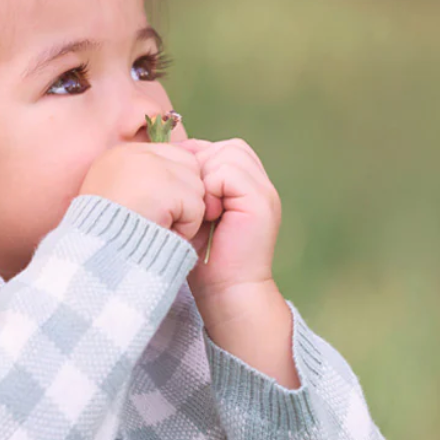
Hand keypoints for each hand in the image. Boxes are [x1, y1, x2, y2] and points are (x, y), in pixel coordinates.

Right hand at [79, 140, 205, 239]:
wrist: (94, 256)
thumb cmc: (108, 239)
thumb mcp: (119, 201)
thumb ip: (146, 183)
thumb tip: (188, 167)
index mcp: (121, 155)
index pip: (173, 155)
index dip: (175, 185)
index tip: (160, 208)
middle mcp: (135, 153)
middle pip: (190, 166)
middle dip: (183, 197)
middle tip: (158, 220)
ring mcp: (151, 167)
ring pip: (196, 187)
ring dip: (184, 215)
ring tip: (155, 228)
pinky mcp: (165, 188)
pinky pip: (196, 207)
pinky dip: (185, 228)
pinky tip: (161, 233)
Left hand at [173, 137, 281, 305]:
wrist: (227, 292)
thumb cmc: (206, 260)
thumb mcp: (196, 214)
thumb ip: (193, 185)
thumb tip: (175, 155)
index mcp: (247, 186)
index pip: (222, 149)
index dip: (197, 163)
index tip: (182, 190)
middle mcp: (260, 185)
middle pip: (228, 147)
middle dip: (202, 167)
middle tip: (192, 200)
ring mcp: (264, 192)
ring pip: (228, 154)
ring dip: (205, 178)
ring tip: (201, 210)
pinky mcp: (260, 202)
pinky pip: (228, 172)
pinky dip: (210, 188)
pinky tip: (207, 215)